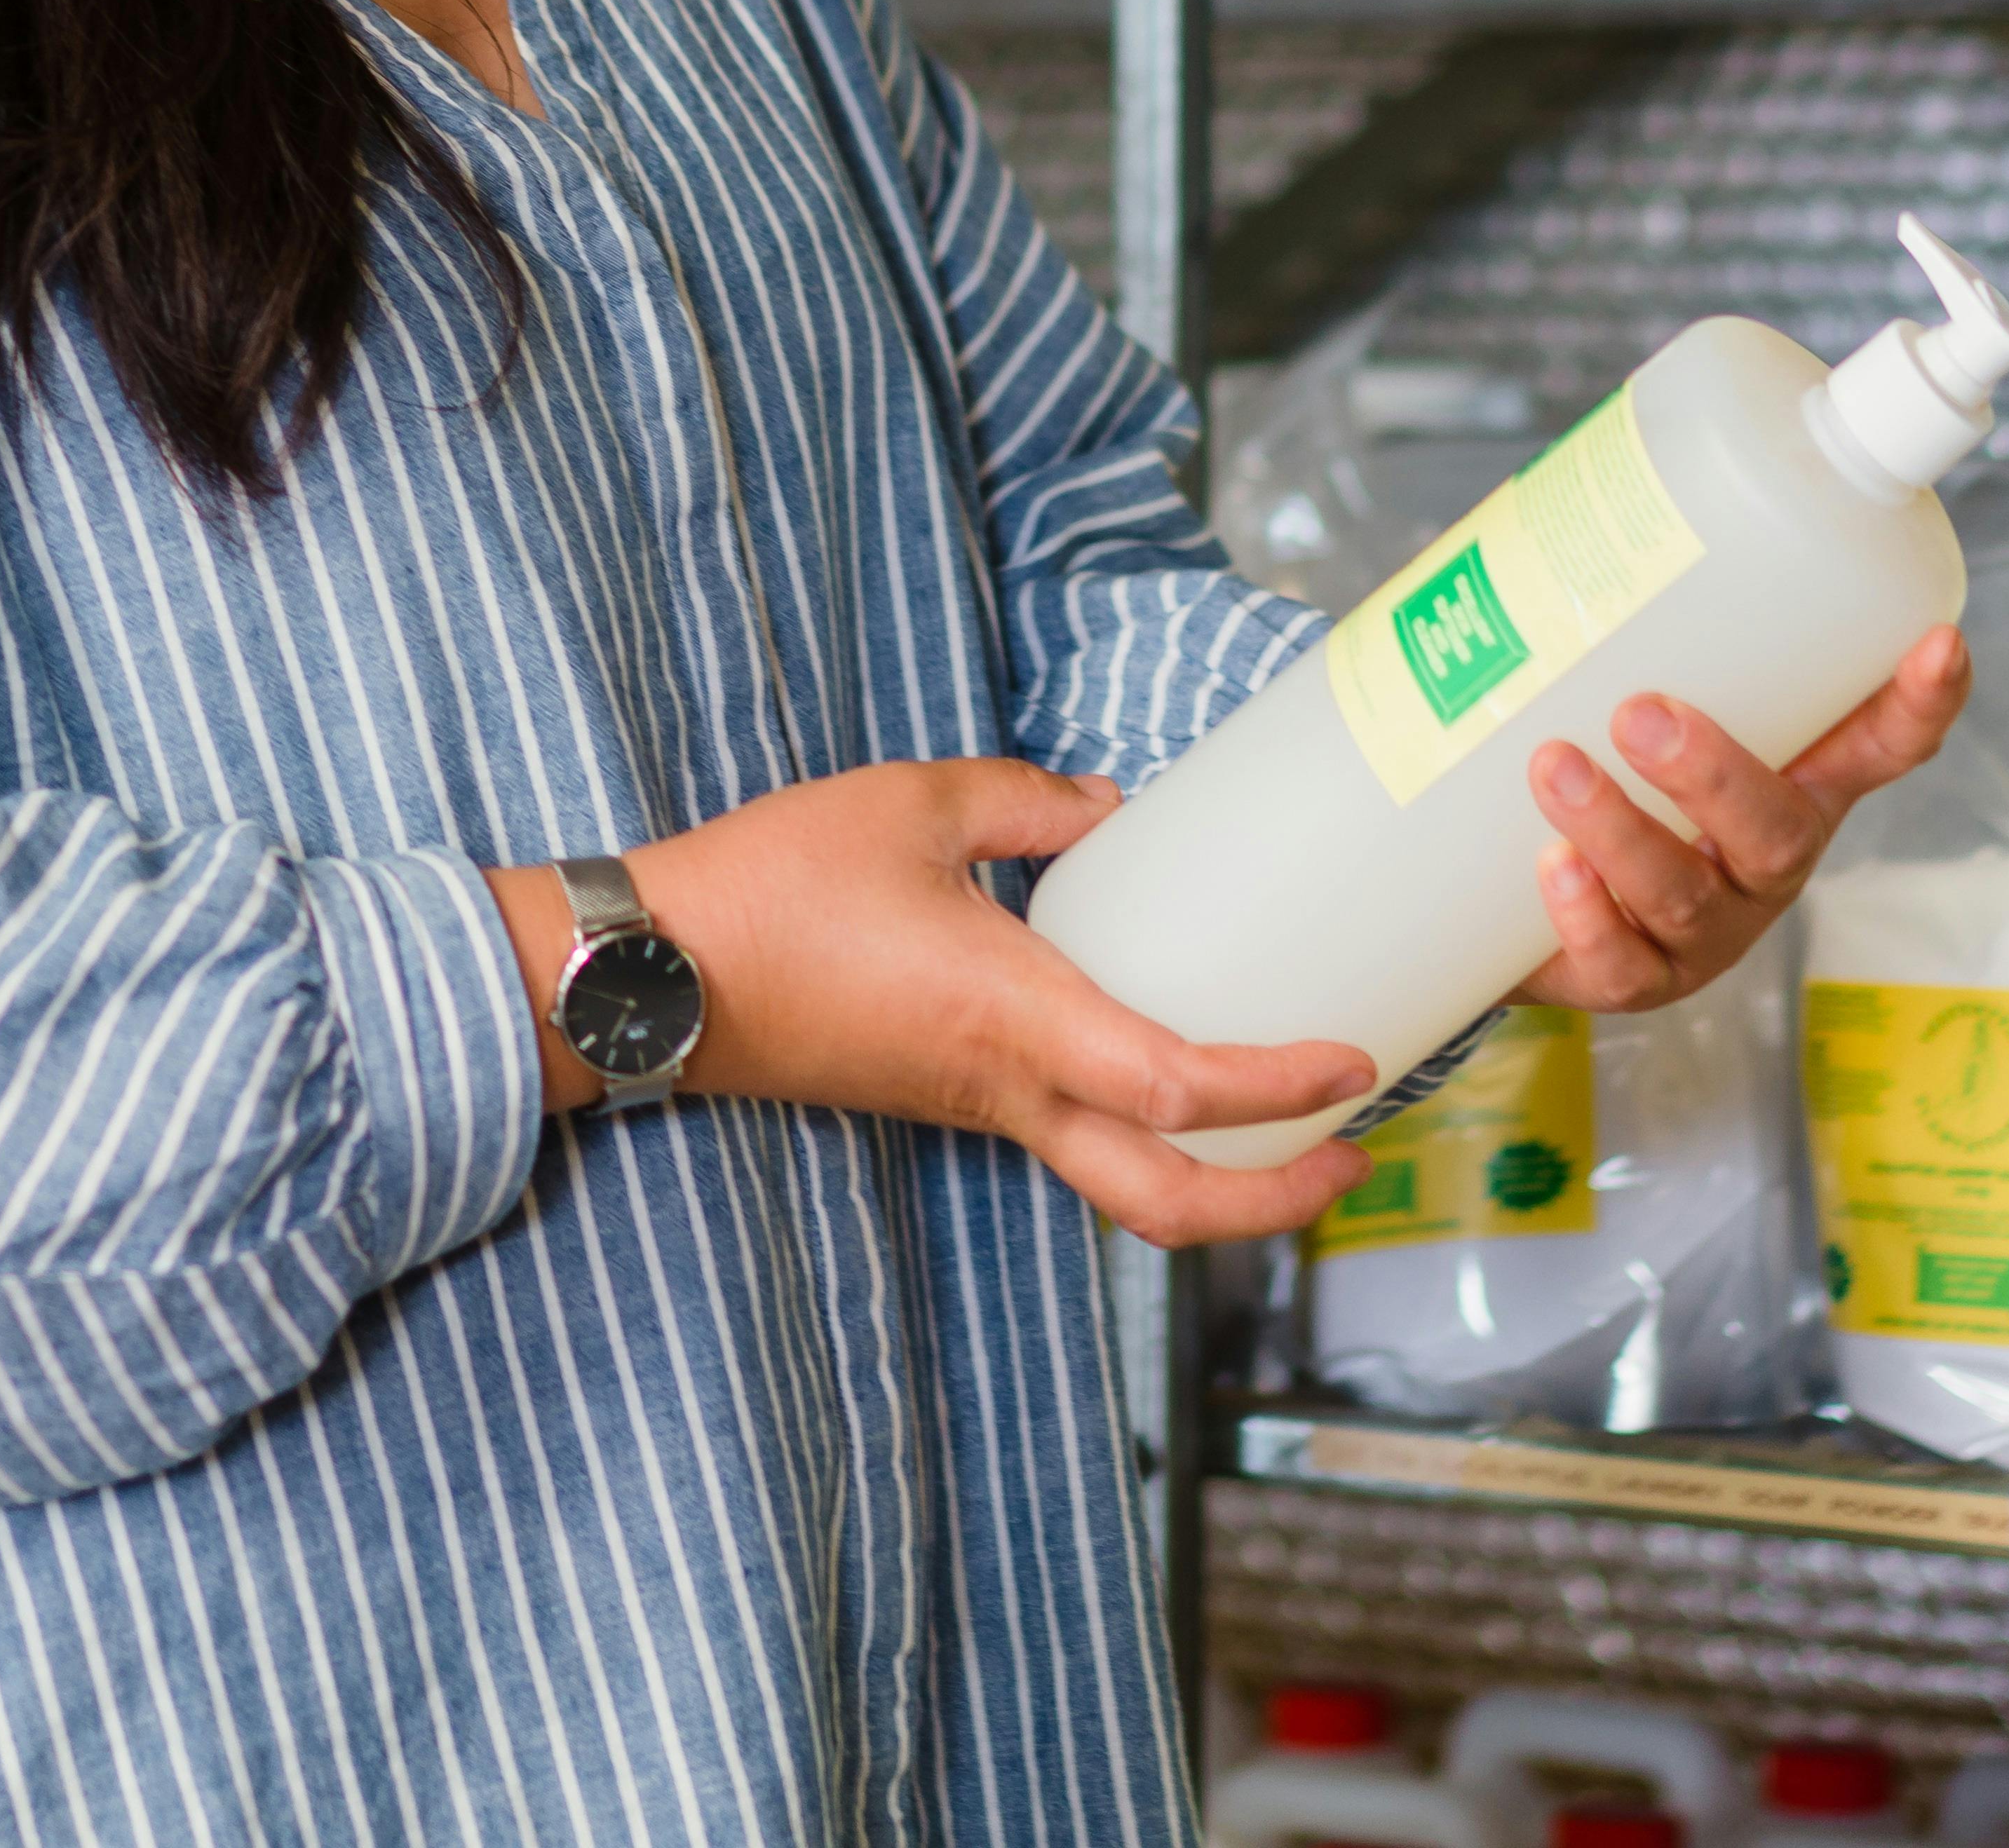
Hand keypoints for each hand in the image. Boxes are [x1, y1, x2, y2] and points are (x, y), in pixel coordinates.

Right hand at [493, 761, 1374, 1246]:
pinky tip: (1160, 1068)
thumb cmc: (773, 886)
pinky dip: (1141, 1137)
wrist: (653, 972)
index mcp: (1016, 1020)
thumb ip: (1031, 801)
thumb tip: (1111, 809)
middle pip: (1163, 1206)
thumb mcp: (913, 804)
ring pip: (1117, 1188)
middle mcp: (1007, 1090)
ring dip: (1213, 1180)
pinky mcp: (944, 1100)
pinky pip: (1067, 1144)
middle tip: (1349, 1159)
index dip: (1281, 1089)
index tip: (1354, 1064)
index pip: (1179, 1089)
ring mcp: (973, 1109)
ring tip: (1281, 1123)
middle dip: (1271, 1207)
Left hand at [1511, 625, 1969, 1013]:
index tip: (1937, 640)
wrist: (1514, 880)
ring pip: (1682, 895)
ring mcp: (1702, 926)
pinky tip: (1549, 868)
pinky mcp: (1629, 978)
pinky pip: (1620, 964)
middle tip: (1641, 715)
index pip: (1884, 743)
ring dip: (1622, 834)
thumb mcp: (1638, 676)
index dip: (1919, 701)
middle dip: (1715, 775)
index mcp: (1795, 776)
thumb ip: (1638, 603)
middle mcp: (1762, 855)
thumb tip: (1589, 470)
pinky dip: (1583, 917)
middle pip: (1775, 830)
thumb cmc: (1603, 750)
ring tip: (1553, 766)